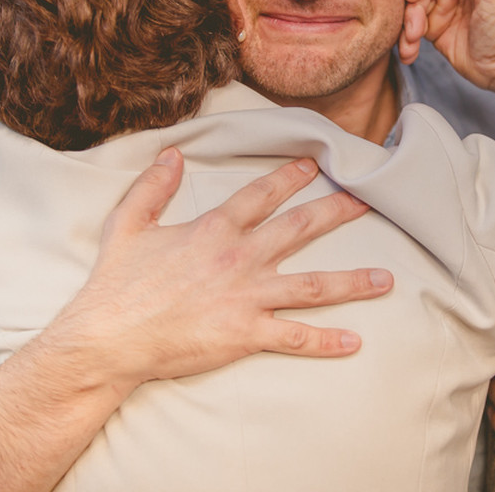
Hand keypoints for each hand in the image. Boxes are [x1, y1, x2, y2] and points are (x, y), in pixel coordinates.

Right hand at [0, 150, 392, 491]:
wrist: (108, 339)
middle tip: (369, 201)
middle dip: (338, 212)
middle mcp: (239, 258)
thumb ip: (153, 187)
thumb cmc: (116, 285)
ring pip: (312, 286)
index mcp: (213, 229)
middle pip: (300, 229)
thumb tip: (174, 154)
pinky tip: (354, 341)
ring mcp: (246, 296)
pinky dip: (326, 341)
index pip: (261, 196)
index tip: (315, 164)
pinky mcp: (245, 333)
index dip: (289, 177)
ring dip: (352, 282)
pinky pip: (294, 336)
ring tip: (387, 279)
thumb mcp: (127, 224)